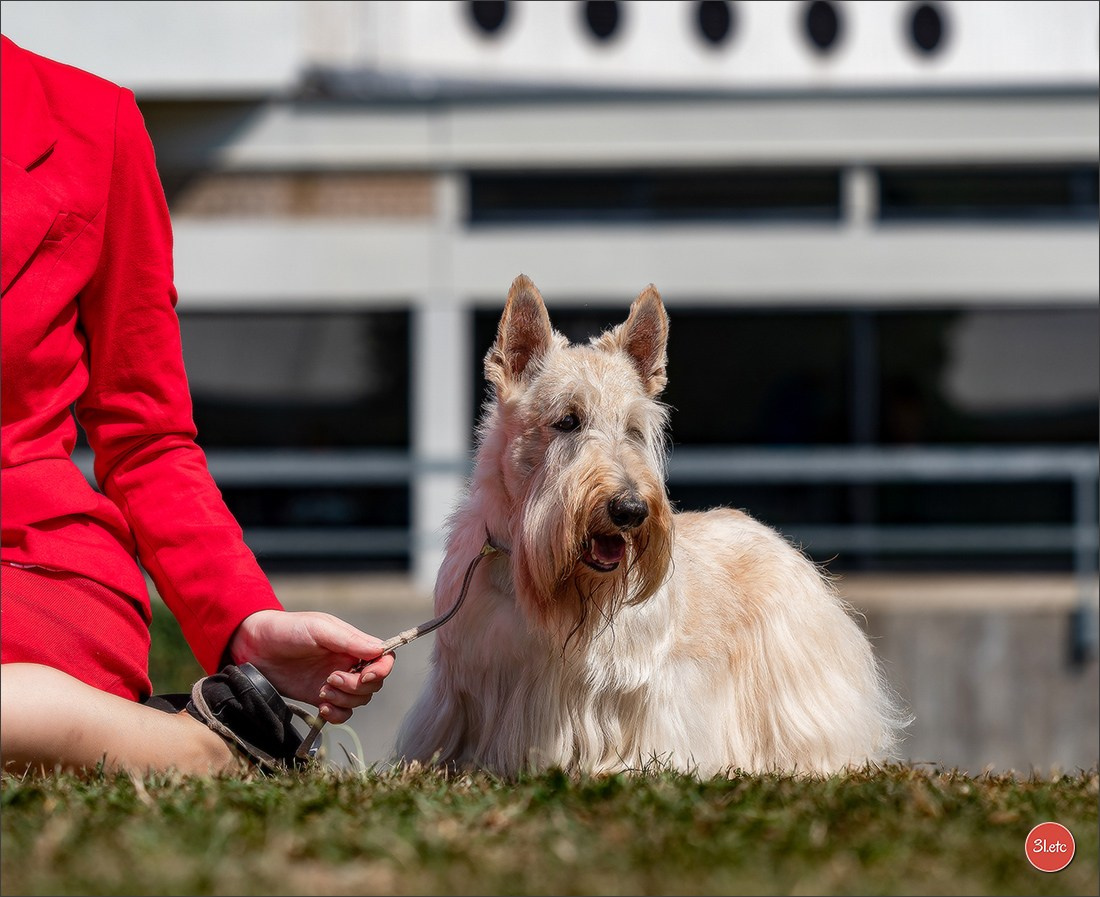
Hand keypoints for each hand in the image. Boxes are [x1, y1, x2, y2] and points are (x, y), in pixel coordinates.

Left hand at [228, 610, 395, 724]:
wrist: (255, 647)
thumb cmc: (288, 630)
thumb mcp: (320, 629)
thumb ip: (350, 640)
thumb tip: (380, 651)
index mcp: (353, 644)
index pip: (384, 658)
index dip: (381, 670)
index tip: (364, 676)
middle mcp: (348, 663)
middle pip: (374, 684)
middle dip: (356, 687)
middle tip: (331, 679)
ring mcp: (335, 681)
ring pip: (359, 700)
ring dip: (344, 700)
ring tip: (322, 690)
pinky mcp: (321, 697)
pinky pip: (343, 713)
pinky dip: (338, 714)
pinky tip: (322, 707)